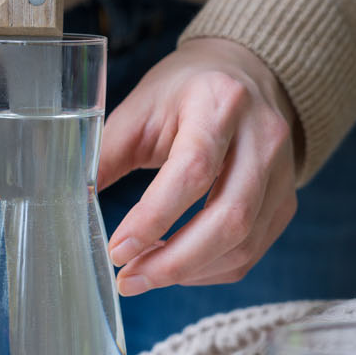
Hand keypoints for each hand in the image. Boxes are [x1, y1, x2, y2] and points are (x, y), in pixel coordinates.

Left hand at [98, 38, 299, 293]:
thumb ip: (107, 153)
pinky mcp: (286, 199)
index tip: (118, 250)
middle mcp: (263, 137)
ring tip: (144, 275)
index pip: (193, 171)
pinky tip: (177, 267)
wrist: (245, 75)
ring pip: (244, 242)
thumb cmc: (184, 92)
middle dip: (174, 261)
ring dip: (190, 271)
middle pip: (229, 217)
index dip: (154, 218)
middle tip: (129, 279)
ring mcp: (282, 172)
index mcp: (220, 103)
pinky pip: (252, 249)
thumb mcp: (140, 108)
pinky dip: (211, 269)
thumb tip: (69, 203)